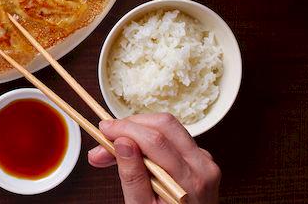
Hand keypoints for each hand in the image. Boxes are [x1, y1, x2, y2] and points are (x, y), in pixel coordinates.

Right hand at [88, 114, 219, 203]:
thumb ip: (132, 176)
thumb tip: (121, 142)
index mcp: (190, 181)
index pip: (155, 141)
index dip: (125, 129)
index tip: (103, 129)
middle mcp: (202, 166)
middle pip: (165, 125)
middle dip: (131, 125)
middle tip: (106, 138)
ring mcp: (204, 161)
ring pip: (169, 127)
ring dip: (138, 130)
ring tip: (115, 147)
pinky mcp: (200, 158)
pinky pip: (173, 137)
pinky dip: (150, 139)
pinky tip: (135, 153)